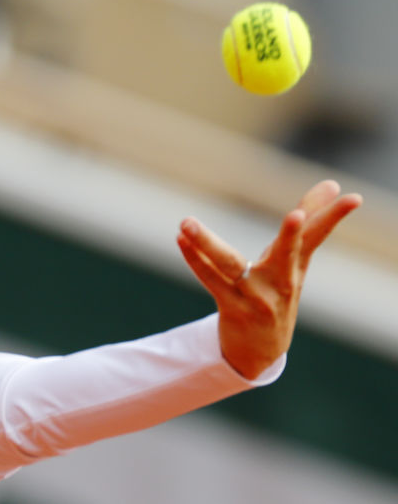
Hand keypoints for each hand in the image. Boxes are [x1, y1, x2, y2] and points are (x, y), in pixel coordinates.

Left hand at [176, 180, 362, 378]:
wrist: (261, 350)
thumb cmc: (278, 292)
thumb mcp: (294, 260)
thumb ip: (309, 220)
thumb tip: (331, 183)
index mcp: (297, 266)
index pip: (318, 235)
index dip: (333, 216)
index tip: (352, 198)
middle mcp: (280, 282)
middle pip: (288, 253)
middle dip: (292, 235)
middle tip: (296, 216)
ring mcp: (255, 297)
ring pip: (230, 264)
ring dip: (207, 243)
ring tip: (187, 223)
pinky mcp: (232, 307)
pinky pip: (209, 279)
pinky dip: (194, 258)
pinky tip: (181, 239)